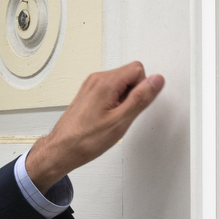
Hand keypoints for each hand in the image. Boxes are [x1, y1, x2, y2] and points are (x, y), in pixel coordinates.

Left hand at [25, 62, 164, 192]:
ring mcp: (91, 86)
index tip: (131, 107)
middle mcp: (96, 79)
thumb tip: (157, 80)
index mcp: (105, 82)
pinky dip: (113, 103)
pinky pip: (110, 91)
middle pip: (129, 75)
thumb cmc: (86, 139)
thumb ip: (141, 98)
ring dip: (123, 100)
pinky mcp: (88, 94)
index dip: (141, 89)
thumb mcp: (121, 121)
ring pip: (120, 84)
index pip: (138, 69)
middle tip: (121, 115)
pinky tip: (106, 119)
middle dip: (132, 95)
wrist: (62, 149)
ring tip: (112, 119)